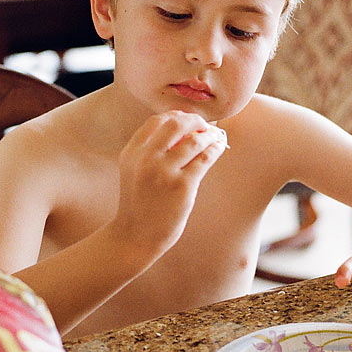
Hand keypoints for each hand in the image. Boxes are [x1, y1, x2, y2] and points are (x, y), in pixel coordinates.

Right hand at [111, 111, 226, 258]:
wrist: (136, 235)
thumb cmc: (140, 202)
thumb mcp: (134, 170)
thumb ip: (150, 149)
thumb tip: (186, 128)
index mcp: (132, 152)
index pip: (157, 120)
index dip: (177, 116)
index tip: (189, 122)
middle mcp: (146, 159)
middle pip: (176, 123)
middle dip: (195, 120)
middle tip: (205, 126)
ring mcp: (164, 172)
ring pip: (194, 140)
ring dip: (209, 134)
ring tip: (216, 137)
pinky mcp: (181, 187)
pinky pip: (204, 159)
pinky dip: (215, 149)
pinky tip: (218, 148)